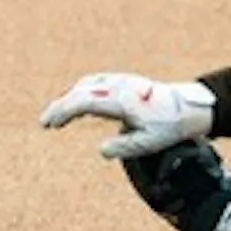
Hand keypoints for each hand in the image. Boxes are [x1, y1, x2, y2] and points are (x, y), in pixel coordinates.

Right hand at [40, 71, 216, 158]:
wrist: (186, 107)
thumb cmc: (167, 126)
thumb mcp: (148, 143)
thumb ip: (124, 148)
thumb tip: (101, 150)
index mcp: (122, 100)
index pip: (85, 102)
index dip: (64, 111)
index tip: (50, 123)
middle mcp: (118, 86)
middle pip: (81, 92)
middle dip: (60, 106)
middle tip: (45, 123)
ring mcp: (120, 81)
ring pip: (87, 85)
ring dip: (69, 97)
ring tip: (57, 116)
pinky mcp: (123, 81)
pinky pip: (96, 82)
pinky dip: (81, 90)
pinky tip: (75, 99)